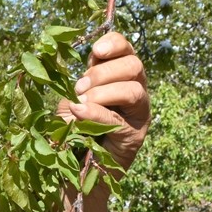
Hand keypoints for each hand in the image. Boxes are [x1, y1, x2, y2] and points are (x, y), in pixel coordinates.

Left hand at [58, 31, 149, 170]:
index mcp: (118, 75)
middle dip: (103, 73)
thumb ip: (78, 83)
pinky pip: (120, 120)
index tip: (96, 51)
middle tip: (79, 87)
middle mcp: (135, 89)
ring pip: (134, 90)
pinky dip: (98, 114)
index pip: (126, 49)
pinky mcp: (135, 135)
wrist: (73, 167)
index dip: (114, 44)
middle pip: (134, 66)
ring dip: (103, 93)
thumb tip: (77, 73)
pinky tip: (80, 113)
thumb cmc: (72, 129)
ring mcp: (139, 113)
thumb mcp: (72, 99)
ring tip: (80, 103)